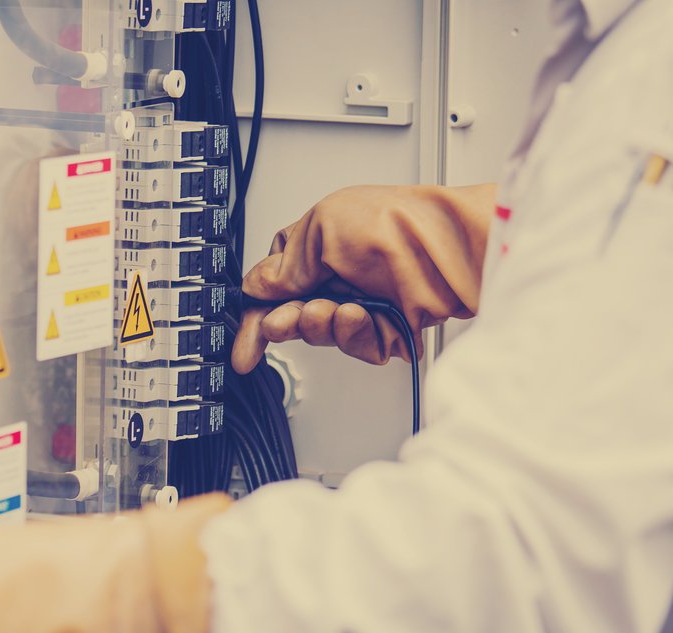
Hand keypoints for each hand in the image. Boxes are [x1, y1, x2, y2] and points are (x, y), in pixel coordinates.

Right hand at [232, 184, 494, 372]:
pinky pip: (355, 346)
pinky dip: (354, 335)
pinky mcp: (386, 327)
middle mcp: (337, 274)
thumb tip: (254, 287)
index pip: (271, 289)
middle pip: (292, 316)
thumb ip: (282, 266)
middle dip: (287, 322)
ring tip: (333, 311)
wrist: (449, 251)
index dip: (256, 317)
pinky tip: (361, 317)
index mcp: (315, 245)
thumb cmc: (396, 223)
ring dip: (321, 327)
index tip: (246, 346)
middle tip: (286, 322)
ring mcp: (361, 301)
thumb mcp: (319, 230)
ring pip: (322, 335)